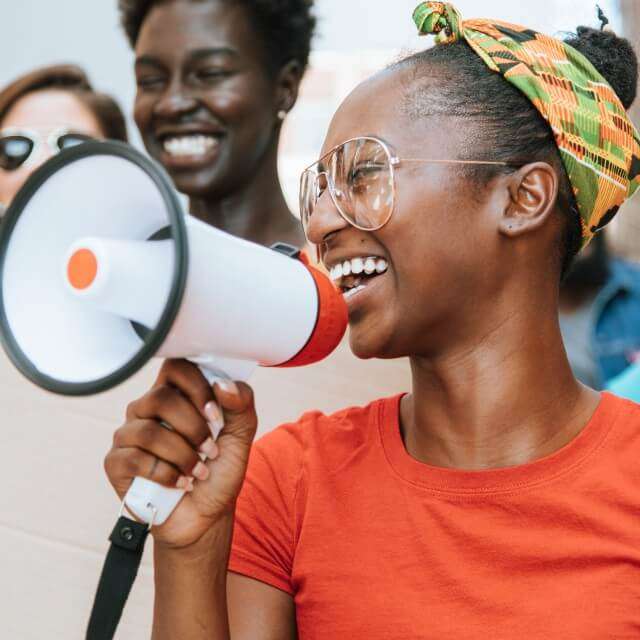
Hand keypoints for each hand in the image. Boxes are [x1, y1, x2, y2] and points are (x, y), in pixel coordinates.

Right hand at [104, 359, 257, 548]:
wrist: (206, 515)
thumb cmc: (219, 469)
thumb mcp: (241, 434)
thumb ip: (241, 403)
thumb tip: (222, 385)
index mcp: (176, 395)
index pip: (176, 366)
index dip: (197, 387)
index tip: (216, 414)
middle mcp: (148, 409)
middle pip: (160, 397)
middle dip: (193, 427)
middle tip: (210, 449)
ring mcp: (129, 434)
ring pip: (149, 431)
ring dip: (183, 455)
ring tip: (198, 471)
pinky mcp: (116, 462)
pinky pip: (134, 458)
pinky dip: (166, 474)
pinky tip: (180, 483)